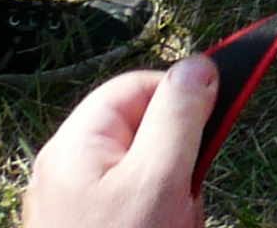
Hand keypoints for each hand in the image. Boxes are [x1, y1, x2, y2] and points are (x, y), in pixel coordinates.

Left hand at [24, 57, 212, 227]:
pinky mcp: (81, 225)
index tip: (211, 127)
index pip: (137, 86)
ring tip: (170, 224)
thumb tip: (198, 65)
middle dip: (177, 161)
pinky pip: (131, 204)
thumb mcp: (159, 178)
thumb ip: (179, 116)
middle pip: (143, 132)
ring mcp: (71, 202)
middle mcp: (65, 167)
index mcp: (74, 145)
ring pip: (143, 174)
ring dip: (170, 196)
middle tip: (182, 199)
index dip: (180, 100)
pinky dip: (153, 216)